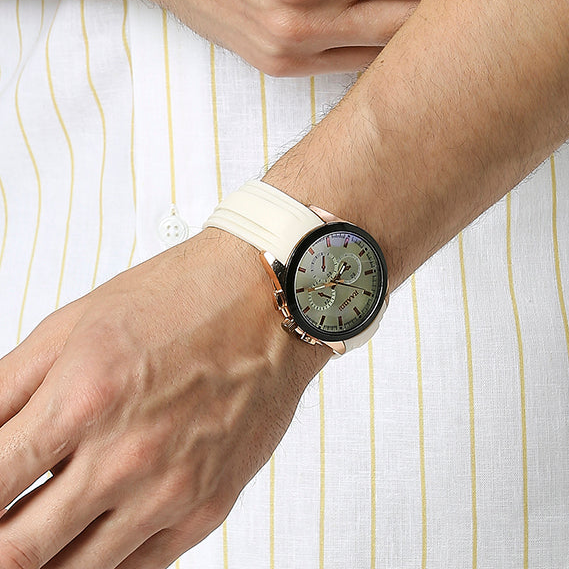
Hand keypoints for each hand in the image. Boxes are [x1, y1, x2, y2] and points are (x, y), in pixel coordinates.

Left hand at [0, 230, 325, 568]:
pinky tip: (81, 545)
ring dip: (39, 564)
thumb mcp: (73, 325)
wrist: (270, 298)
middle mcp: (124, 456)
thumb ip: (4, 387)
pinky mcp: (205, 511)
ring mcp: (169, 491)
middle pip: (17, 550)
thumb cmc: (177, 299)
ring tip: (30, 540)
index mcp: (82, 398)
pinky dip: (95, 566)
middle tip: (0, 531)